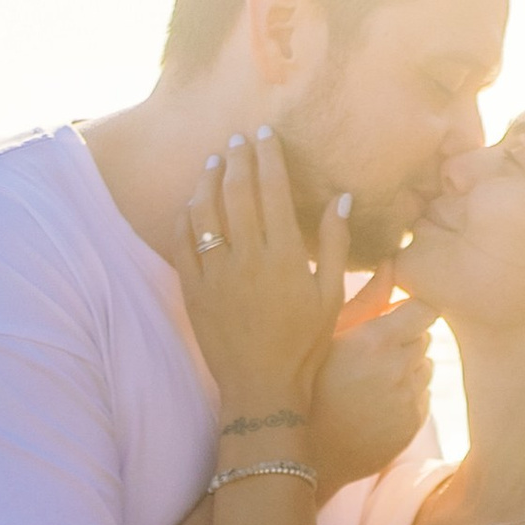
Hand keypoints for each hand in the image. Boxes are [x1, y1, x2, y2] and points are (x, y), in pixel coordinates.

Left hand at [173, 125, 346, 429]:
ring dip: (208, 181)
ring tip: (213, 162)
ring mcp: (216, 275)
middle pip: (237, 192)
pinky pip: (183, 243)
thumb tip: (340, 197)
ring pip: (206, 212)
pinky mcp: (194, 291)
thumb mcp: (331, 296)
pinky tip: (192, 203)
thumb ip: (333, 243)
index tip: (264, 135)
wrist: (262, 389)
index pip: (273, 189)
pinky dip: (186, 217)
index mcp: (284, 256)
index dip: (268, 157)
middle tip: (236, 139)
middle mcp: (248, 259)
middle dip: (237, 158)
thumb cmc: (304, 345)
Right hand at [310, 289, 434, 494]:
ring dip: (407, 366)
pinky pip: (422, 397)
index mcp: (377, 340)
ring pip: (425, 368)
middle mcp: (399, 370)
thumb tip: (392, 263)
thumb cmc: (303, 382)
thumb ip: (366, 298)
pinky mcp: (411, 427)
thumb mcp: (324, 333)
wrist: (299, 450)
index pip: (426, 309)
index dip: (411, 309)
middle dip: (405, 338)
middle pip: (425, 337)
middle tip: (369, 350)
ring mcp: (407, 401)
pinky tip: (373, 402)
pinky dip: (406, 395)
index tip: (394, 315)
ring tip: (369, 378)